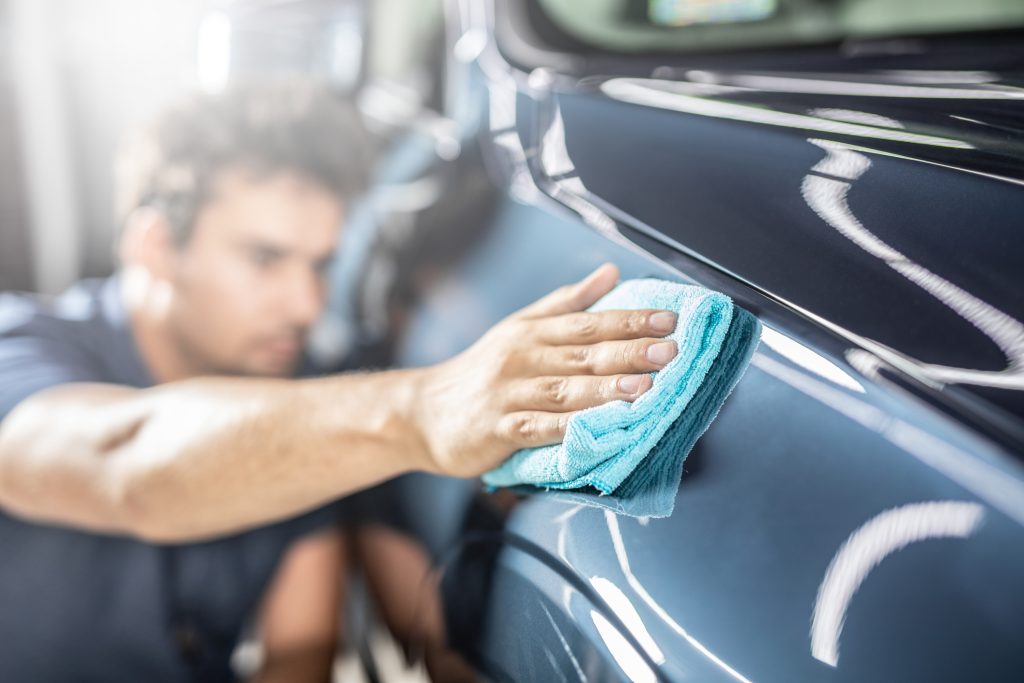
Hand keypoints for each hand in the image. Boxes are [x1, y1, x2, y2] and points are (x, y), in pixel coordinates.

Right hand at [413, 263, 678, 477]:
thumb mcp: (520, 328)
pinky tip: (599, 428)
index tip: (669, 319)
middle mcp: (521, 357)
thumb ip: (567, 303)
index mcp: (531, 331)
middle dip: (630, 351)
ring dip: (607, 388)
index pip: (588, 322)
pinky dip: (573, 427)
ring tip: (645, 386)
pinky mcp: (499, 429)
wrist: (423, 413)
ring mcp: (509, 393)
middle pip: (583, 353)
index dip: (630, 320)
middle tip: (671, 349)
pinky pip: (541, 428)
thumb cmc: (482, 371)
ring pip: (565, 389)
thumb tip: (611, 272)